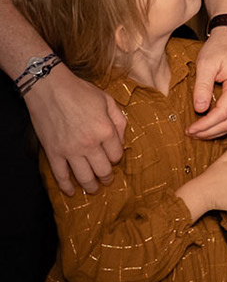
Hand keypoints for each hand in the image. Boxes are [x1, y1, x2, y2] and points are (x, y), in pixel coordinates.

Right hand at [25, 65, 126, 194]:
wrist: (49, 88)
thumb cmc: (80, 91)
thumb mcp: (108, 100)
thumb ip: (119, 120)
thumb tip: (122, 139)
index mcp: (105, 131)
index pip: (117, 155)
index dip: (117, 158)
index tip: (114, 157)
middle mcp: (89, 144)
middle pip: (103, 170)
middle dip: (107, 178)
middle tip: (108, 180)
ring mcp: (70, 150)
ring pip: (84, 177)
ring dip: (91, 186)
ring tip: (94, 189)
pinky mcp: (53, 152)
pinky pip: (60, 175)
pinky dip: (66, 187)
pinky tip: (71, 193)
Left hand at [187, 28, 226, 138]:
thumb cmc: (219, 47)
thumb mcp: (206, 64)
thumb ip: (203, 87)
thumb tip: (200, 109)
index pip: (223, 113)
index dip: (205, 125)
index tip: (190, 129)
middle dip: (209, 131)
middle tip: (191, 134)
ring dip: (216, 131)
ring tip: (197, 132)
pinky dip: (222, 124)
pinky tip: (208, 126)